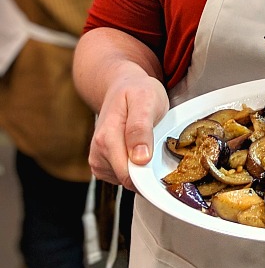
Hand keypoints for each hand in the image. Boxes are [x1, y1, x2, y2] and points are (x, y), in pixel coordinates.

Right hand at [88, 70, 168, 190]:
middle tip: (158, 145)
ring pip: (127, 181)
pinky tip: (139, 149)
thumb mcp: (146, 100)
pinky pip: (123, 177)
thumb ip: (141, 128)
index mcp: (107, 137)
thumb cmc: (137, 91)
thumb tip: (140, 159)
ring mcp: (98, 160)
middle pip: (128, 180)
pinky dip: (136, 168)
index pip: (128, 174)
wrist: (123, 87)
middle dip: (147, 171)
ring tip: (147, 143)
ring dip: (142, 168)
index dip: (149, 175)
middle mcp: (98, 152)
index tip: (164, 166)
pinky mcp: (102, 165)